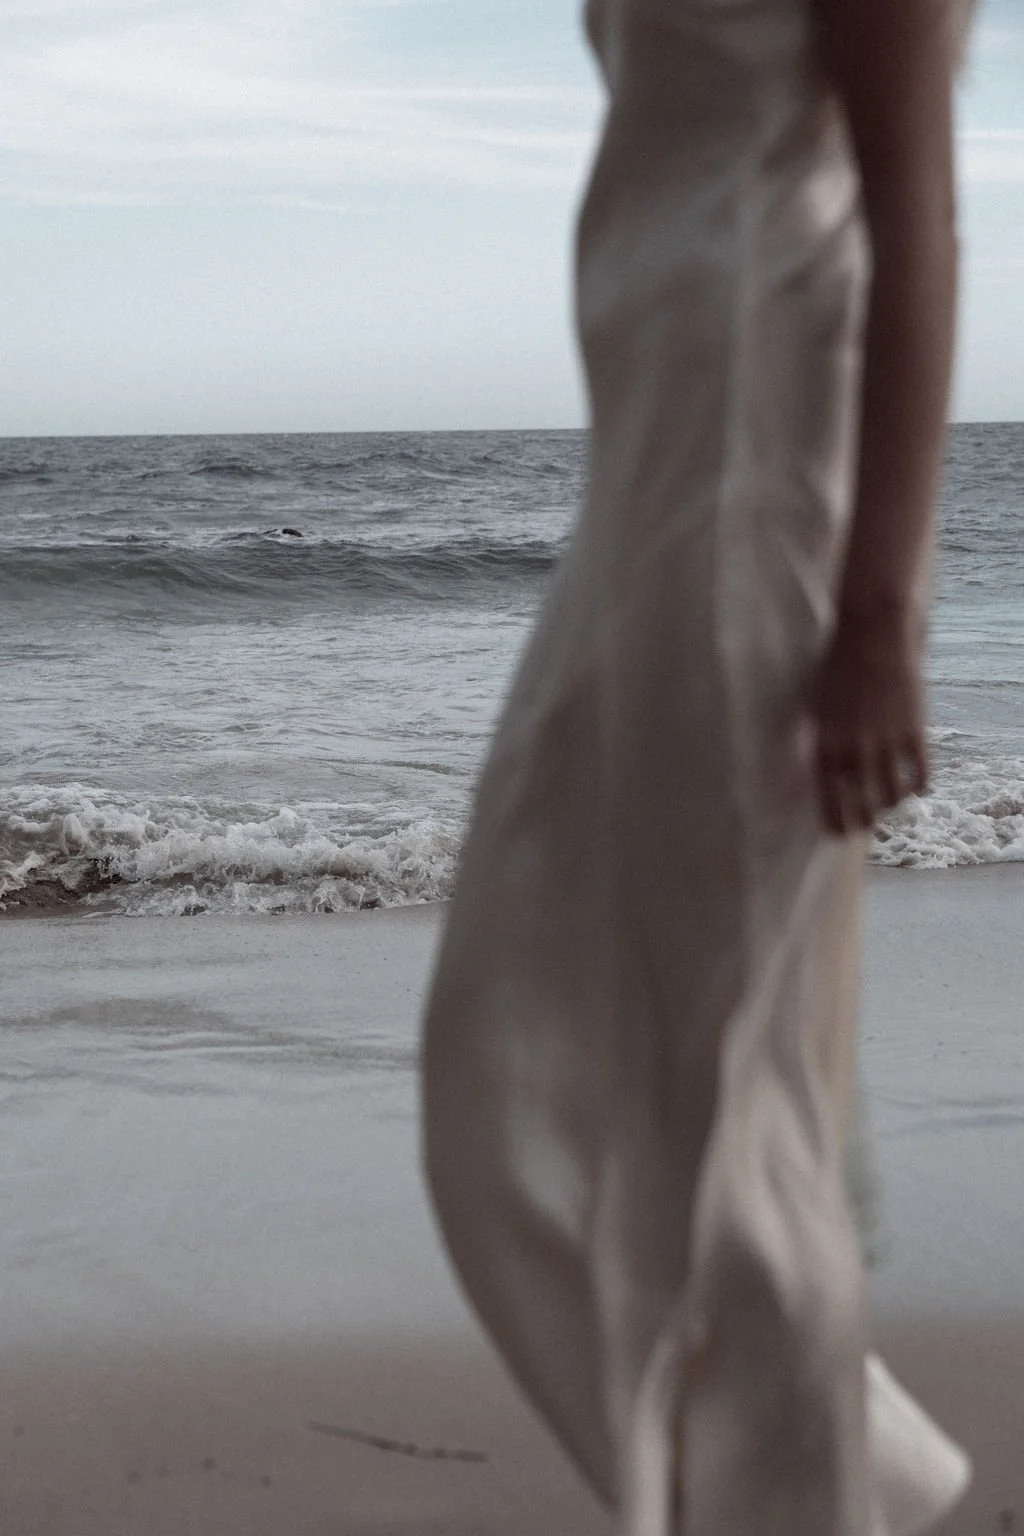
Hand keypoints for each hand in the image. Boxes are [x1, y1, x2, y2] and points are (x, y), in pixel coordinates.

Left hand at [811, 604, 928, 835]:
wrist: (871, 633)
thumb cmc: (836, 667)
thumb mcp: (814, 706)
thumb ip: (817, 738)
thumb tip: (813, 769)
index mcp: (825, 742)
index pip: (828, 795)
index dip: (835, 819)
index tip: (838, 834)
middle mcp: (855, 747)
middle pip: (863, 800)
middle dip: (865, 818)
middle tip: (868, 824)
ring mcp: (886, 739)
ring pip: (893, 791)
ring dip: (893, 803)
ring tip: (891, 805)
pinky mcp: (914, 728)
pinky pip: (920, 771)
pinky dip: (920, 784)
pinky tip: (918, 788)